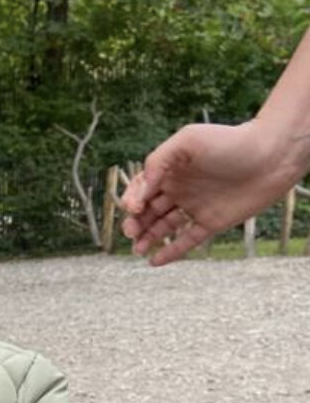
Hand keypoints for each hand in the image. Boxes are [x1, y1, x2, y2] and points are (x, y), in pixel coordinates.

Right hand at [119, 118, 298, 265]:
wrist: (271, 156)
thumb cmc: (229, 142)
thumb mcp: (187, 141)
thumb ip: (157, 162)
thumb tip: (139, 194)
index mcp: (172, 169)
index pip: (142, 188)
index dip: (132, 199)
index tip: (135, 207)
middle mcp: (181, 188)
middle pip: (149, 210)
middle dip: (135, 222)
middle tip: (131, 232)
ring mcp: (196, 206)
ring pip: (164, 226)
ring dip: (148, 238)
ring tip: (137, 250)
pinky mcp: (211, 222)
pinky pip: (187, 240)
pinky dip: (171, 252)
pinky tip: (155, 261)